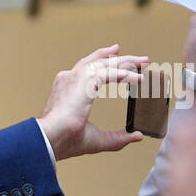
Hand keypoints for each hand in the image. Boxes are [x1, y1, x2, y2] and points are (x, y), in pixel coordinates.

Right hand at [36, 45, 148, 159]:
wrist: (52, 137)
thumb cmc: (65, 140)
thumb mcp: (97, 139)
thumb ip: (117, 137)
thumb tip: (136, 135)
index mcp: (67, 88)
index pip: (87, 69)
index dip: (104, 62)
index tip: (116, 55)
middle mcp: (70, 78)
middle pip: (98, 61)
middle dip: (120, 58)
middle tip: (139, 59)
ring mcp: (77, 76)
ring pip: (106, 62)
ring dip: (126, 61)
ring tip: (143, 62)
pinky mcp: (86, 79)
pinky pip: (111, 72)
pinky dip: (127, 74)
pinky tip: (138, 79)